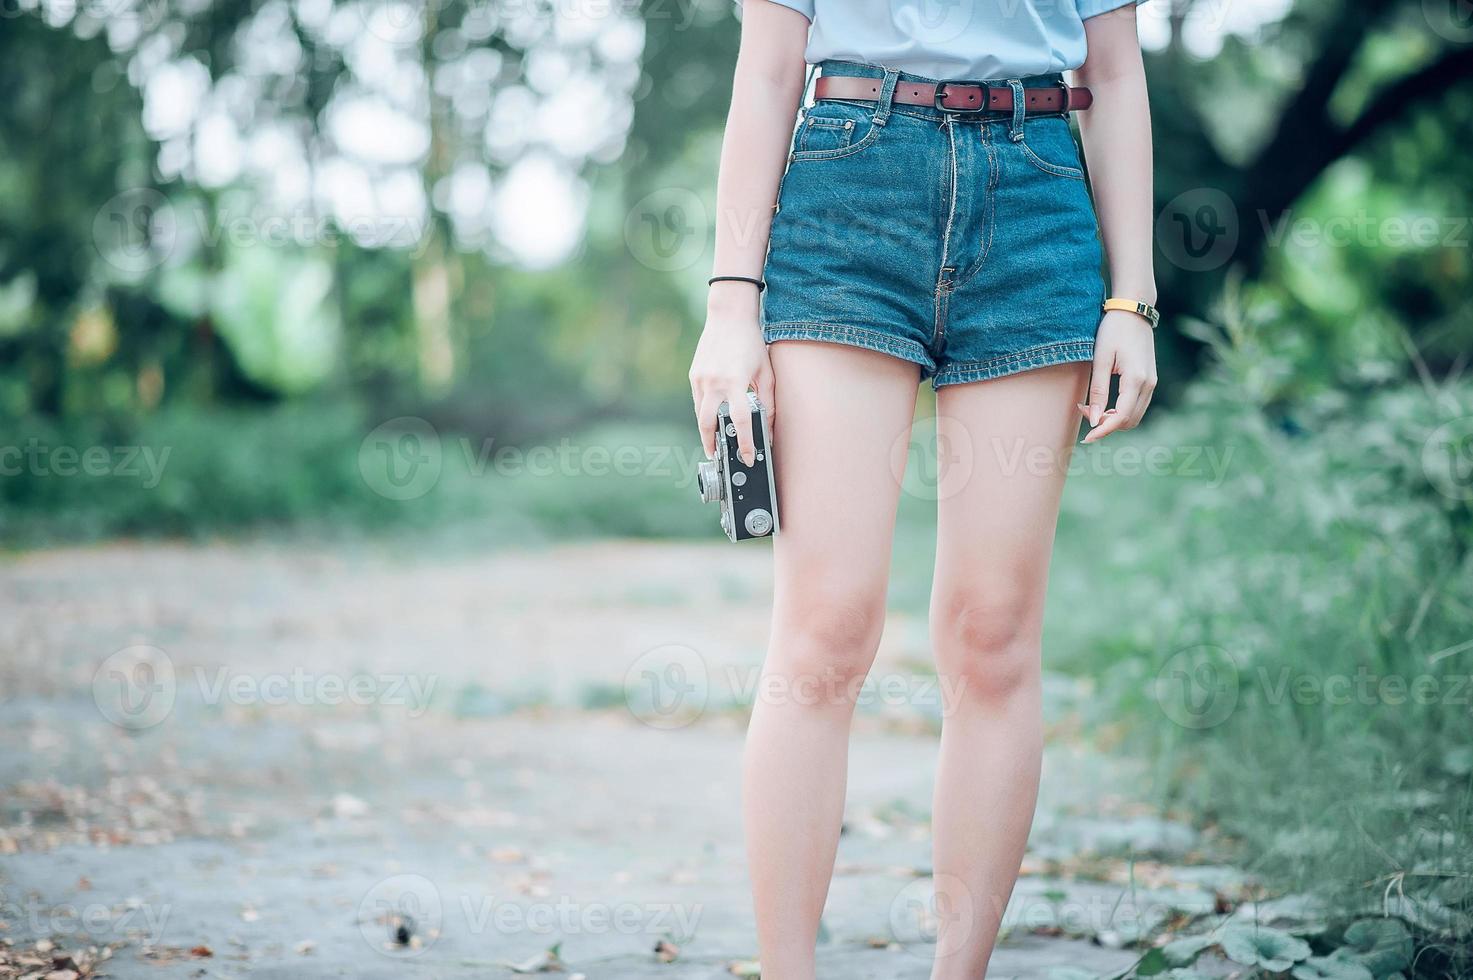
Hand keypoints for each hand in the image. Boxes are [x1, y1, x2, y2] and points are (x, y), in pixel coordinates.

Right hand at [688, 288, 774, 464]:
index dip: (746, 443)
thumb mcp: (766, 372)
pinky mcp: (694, 375)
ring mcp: (700, 379)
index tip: (749, 457)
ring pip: (700, 415)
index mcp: (735, 381)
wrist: (728, 316)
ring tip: (715, 443)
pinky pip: (698, 401)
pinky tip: (713, 419)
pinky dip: (705, 413)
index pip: (740, 421)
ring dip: (707, 431)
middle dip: (713, 445)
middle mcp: (714, 382)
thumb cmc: (751, 343)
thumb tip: (768, 428)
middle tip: (720, 457)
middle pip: (708, 424)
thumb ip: (768, 402)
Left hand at [1080, 309, 1156, 443]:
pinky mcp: (1149, 380)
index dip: (1103, 431)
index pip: (1120, 418)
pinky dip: (1120, 410)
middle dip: (1106, 425)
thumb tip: (1094, 420)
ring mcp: (1152, 382)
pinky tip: (1103, 403)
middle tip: (1084, 411)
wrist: (1133, 311)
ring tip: (1091, 407)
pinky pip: (1136, 405)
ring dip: (1113, 419)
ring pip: (1134, 416)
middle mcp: (1149, 384)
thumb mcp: (1100, 359)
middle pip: (1129, 421)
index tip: (1086, 437)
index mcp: (1136, 380)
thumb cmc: (1113, 331)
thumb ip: (1098, 390)